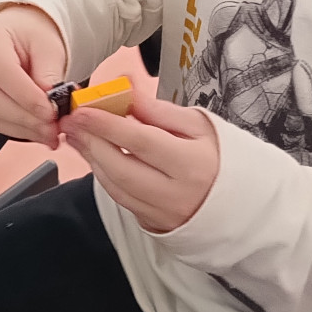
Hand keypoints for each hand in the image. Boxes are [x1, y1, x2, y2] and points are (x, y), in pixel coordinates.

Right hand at [0, 4, 68, 149]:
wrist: (15, 33)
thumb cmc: (28, 34)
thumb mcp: (47, 45)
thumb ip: (50, 73)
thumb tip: (53, 102)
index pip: (4, 75)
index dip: (28, 98)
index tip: (52, 112)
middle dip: (26, 119)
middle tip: (53, 128)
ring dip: (22, 129)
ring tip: (48, 132)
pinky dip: (14, 129)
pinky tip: (34, 130)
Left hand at [61, 92, 218, 232]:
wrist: (240, 203)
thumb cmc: (218, 157)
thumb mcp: (198, 125)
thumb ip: (159, 110)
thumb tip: (126, 88)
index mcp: (191, 164)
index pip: (140, 141)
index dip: (107, 125)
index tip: (82, 110)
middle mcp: (175, 194)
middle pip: (121, 168)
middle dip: (91, 143)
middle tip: (71, 122)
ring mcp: (163, 213)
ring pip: (115, 187)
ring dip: (91, 159)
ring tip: (77, 135)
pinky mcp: (154, 224)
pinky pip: (120, 199)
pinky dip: (103, 176)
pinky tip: (94, 156)